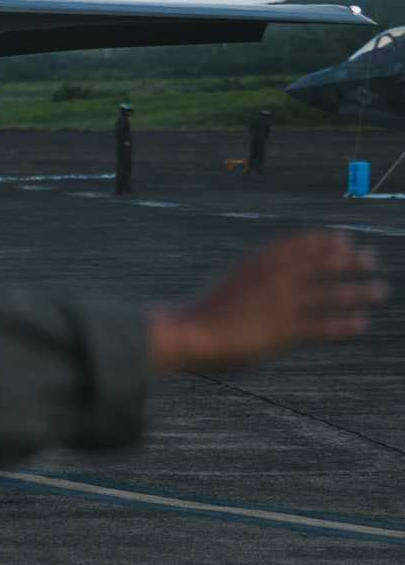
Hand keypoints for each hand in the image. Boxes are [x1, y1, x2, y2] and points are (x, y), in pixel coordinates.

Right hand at [148, 230, 387, 374]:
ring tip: (380, 291)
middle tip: (370, 259)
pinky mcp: (283, 331)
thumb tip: (275, 273)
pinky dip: (344, 324)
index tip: (345, 239)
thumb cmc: (206, 311)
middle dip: (349, 260)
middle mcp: (272, 279)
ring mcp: (279, 304)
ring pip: (329, 294)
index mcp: (256, 263)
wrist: (189, 332)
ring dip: (358, 291)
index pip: (300, 244)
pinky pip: (322, 326)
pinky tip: (361, 324)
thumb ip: (257, 277)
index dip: (326, 240)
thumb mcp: (232, 282)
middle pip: (320, 263)